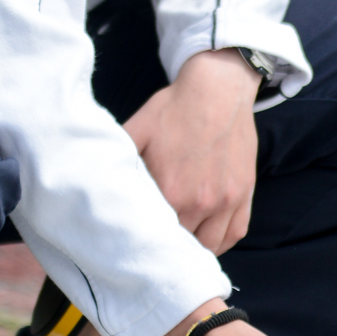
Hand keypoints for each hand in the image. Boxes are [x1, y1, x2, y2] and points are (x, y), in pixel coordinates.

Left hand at [125, 48, 259, 253]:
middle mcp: (200, 201)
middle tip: (157, 239)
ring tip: (181, 242)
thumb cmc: (175, 107)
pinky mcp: (244, 193)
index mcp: (170, 190)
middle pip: (181, 242)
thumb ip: (117, 157)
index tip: (138, 235)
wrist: (218, 88)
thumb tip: (92, 177)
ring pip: (209, 245)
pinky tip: (206, 237)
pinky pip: (235, 232)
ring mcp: (226, 199)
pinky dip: (221, 242)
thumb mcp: (138, 128)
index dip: (145, 236)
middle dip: (168, 242)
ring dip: (194, 247)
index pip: (154, 234)